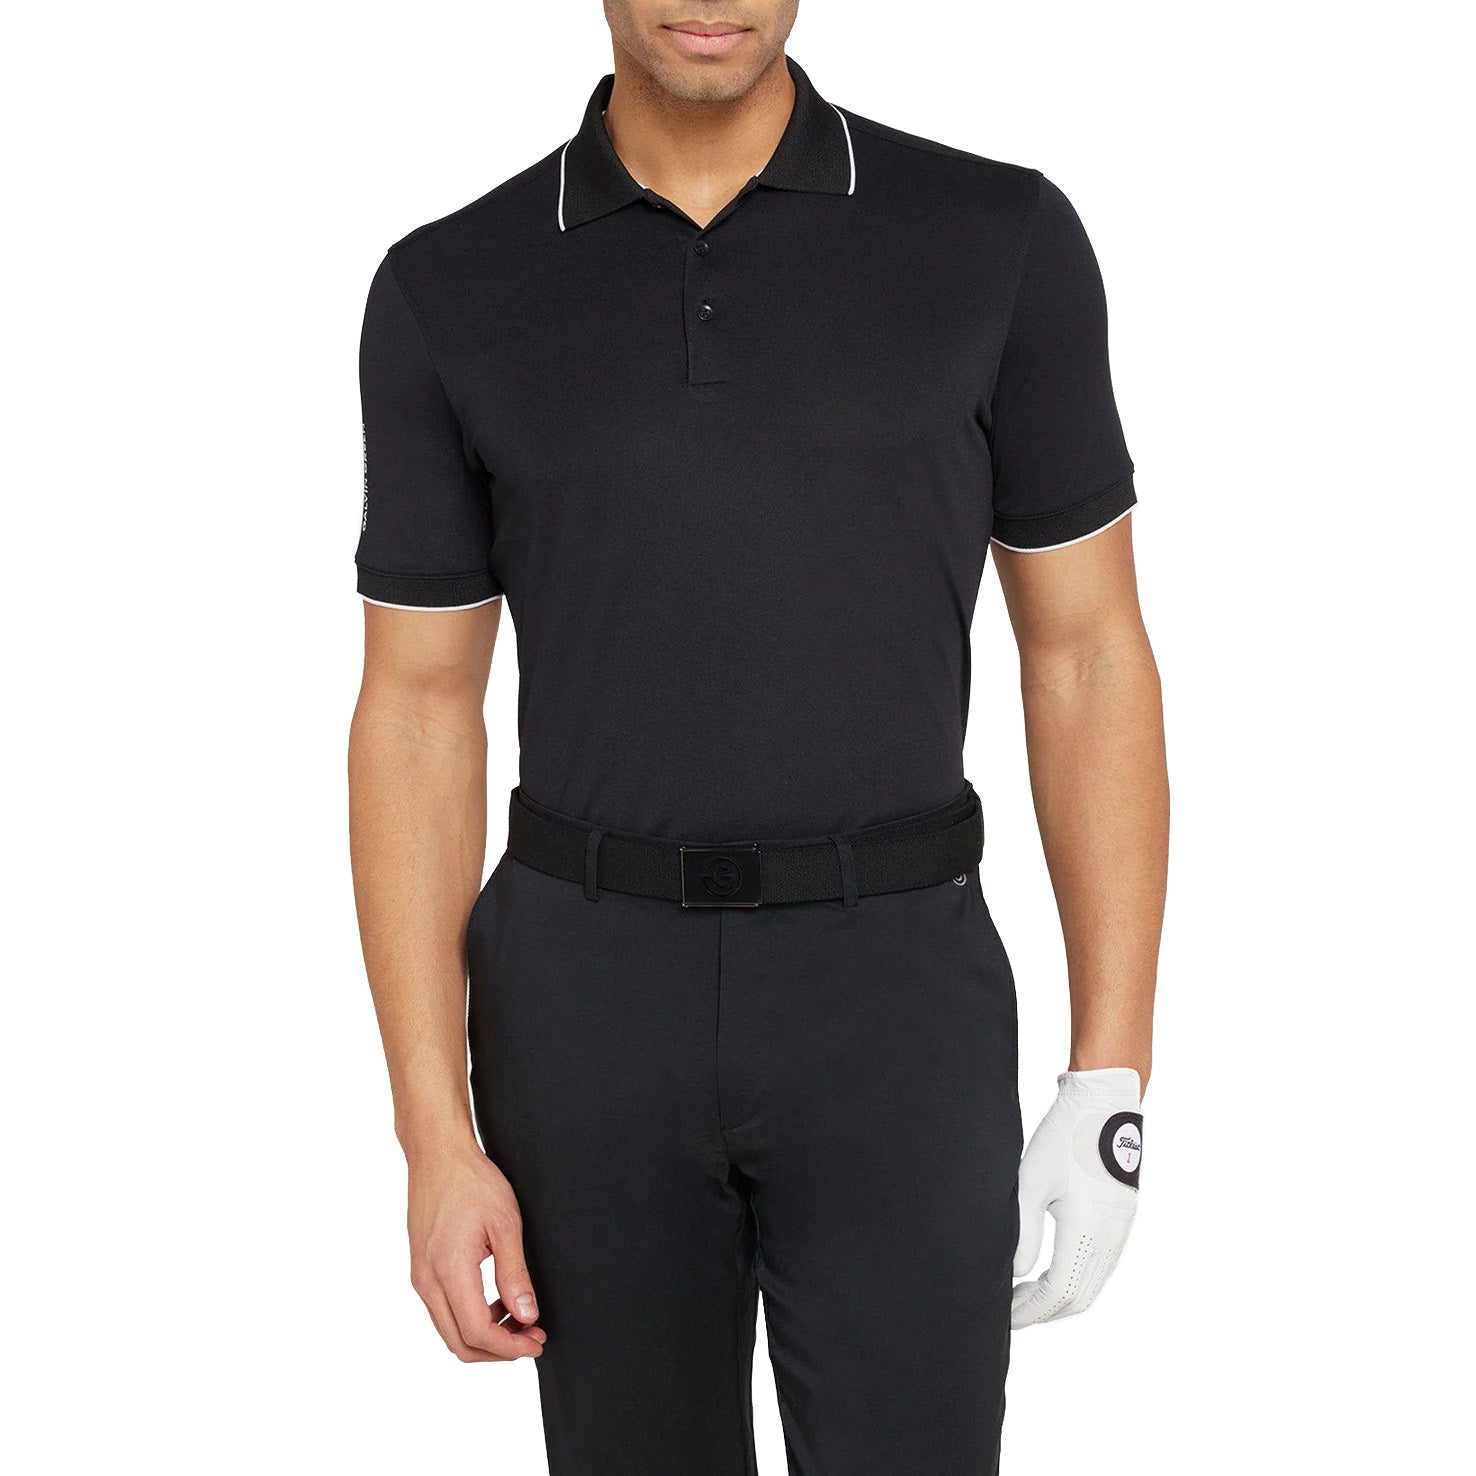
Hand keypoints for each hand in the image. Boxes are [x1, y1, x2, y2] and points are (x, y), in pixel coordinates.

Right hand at [406, 1140, 546, 1361]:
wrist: (437, 1155)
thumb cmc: (472, 1181)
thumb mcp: (505, 1223)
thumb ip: (515, 1274)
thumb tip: (528, 1315)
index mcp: (449, 1270)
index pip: (477, 1333)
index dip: (510, 1348)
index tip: (537, 1341)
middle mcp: (427, 1281)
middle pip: (459, 1343)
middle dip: (498, 1350)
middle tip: (532, 1337)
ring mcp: (420, 1276)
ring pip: (450, 1330)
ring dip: (485, 1335)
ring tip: (520, 1318)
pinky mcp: (421, 1269)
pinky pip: (443, 1310)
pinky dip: (470, 1318)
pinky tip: (496, 1301)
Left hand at [1011, 1068, 1142, 1328]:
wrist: (1104, 1104)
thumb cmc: (1064, 1138)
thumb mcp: (1032, 1182)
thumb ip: (1024, 1233)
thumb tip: (1016, 1273)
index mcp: (1088, 1232)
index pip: (1058, 1293)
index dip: (1030, 1311)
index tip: (1004, 1317)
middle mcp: (1110, 1239)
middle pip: (1079, 1299)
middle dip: (1043, 1312)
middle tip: (1011, 1313)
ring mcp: (1120, 1230)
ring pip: (1092, 1285)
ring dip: (1060, 1298)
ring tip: (1026, 1296)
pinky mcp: (1122, 1220)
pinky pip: (1101, 1267)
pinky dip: (1076, 1280)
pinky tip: (1051, 1271)